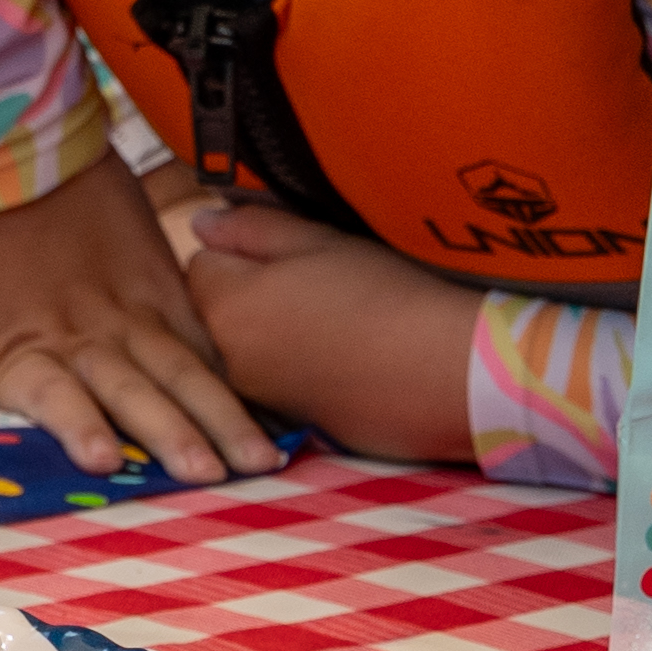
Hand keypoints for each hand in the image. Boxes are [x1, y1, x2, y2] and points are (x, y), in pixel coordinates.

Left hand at [0, 168, 277, 479]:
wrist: (6, 134)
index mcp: (20, 353)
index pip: (55, 398)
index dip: (78, 426)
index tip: (105, 457)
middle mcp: (80, 337)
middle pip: (134, 393)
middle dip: (176, 435)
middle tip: (215, 475)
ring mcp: (127, 308)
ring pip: (181, 369)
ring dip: (218, 414)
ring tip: (257, 456)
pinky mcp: (159, 277)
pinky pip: (198, 332)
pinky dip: (224, 369)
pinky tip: (258, 405)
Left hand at [175, 199, 485, 464]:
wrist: (452, 372)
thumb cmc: (388, 294)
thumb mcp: (318, 240)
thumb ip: (249, 228)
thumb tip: (201, 224)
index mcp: (225, 304)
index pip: (199, 265)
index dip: (239, 253)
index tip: (283, 255)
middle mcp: (226, 359)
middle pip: (212, 314)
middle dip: (243, 297)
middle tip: (309, 287)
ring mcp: (257, 399)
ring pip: (242, 352)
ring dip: (266, 337)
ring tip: (329, 323)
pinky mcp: (292, 426)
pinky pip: (273, 388)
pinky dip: (292, 373)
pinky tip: (339, 360)